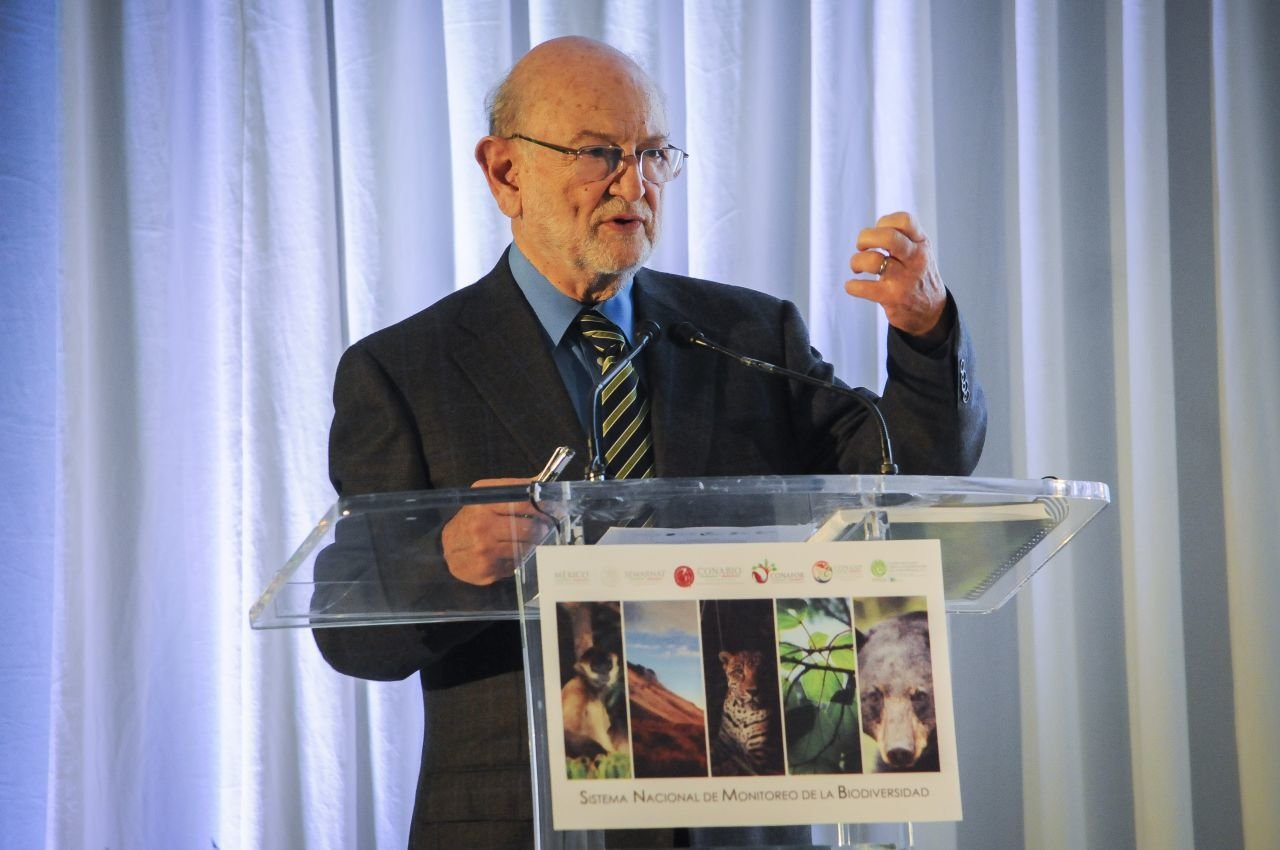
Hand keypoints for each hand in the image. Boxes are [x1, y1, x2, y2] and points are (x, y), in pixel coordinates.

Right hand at [441, 477, 552, 584]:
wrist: (447, 548)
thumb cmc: (473, 520)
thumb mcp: (487, 498)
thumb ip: (514, 490)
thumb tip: (542, 482)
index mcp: (484, 502)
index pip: (523, 501)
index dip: (544, 505)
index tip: (557, 508)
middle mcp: (482, 524)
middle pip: (528, 528)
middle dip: (542, 528)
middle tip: (546, 528)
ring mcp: (484, 549)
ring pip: (526, 547)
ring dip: (533, 545)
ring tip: (532, 541)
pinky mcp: (487, 569)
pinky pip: (516, 563)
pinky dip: (519, 559)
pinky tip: (513, 554)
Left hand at [844, 212, 946, 336]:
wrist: (931, 311)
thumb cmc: (916, 275)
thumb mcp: (919, 251)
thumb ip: (901, 237)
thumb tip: (870, 232)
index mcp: (921, 243)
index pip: (904, 220)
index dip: (884, 222)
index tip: (877, 232)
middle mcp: (915, 259)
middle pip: (888, 237)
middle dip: (866, 237)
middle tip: (861, 246)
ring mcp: (904, 279)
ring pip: (873, 261)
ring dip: (856, 261)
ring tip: (857, 267)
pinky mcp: (893, 297)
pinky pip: (864, 288)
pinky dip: (852, 286)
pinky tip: (852, 286)